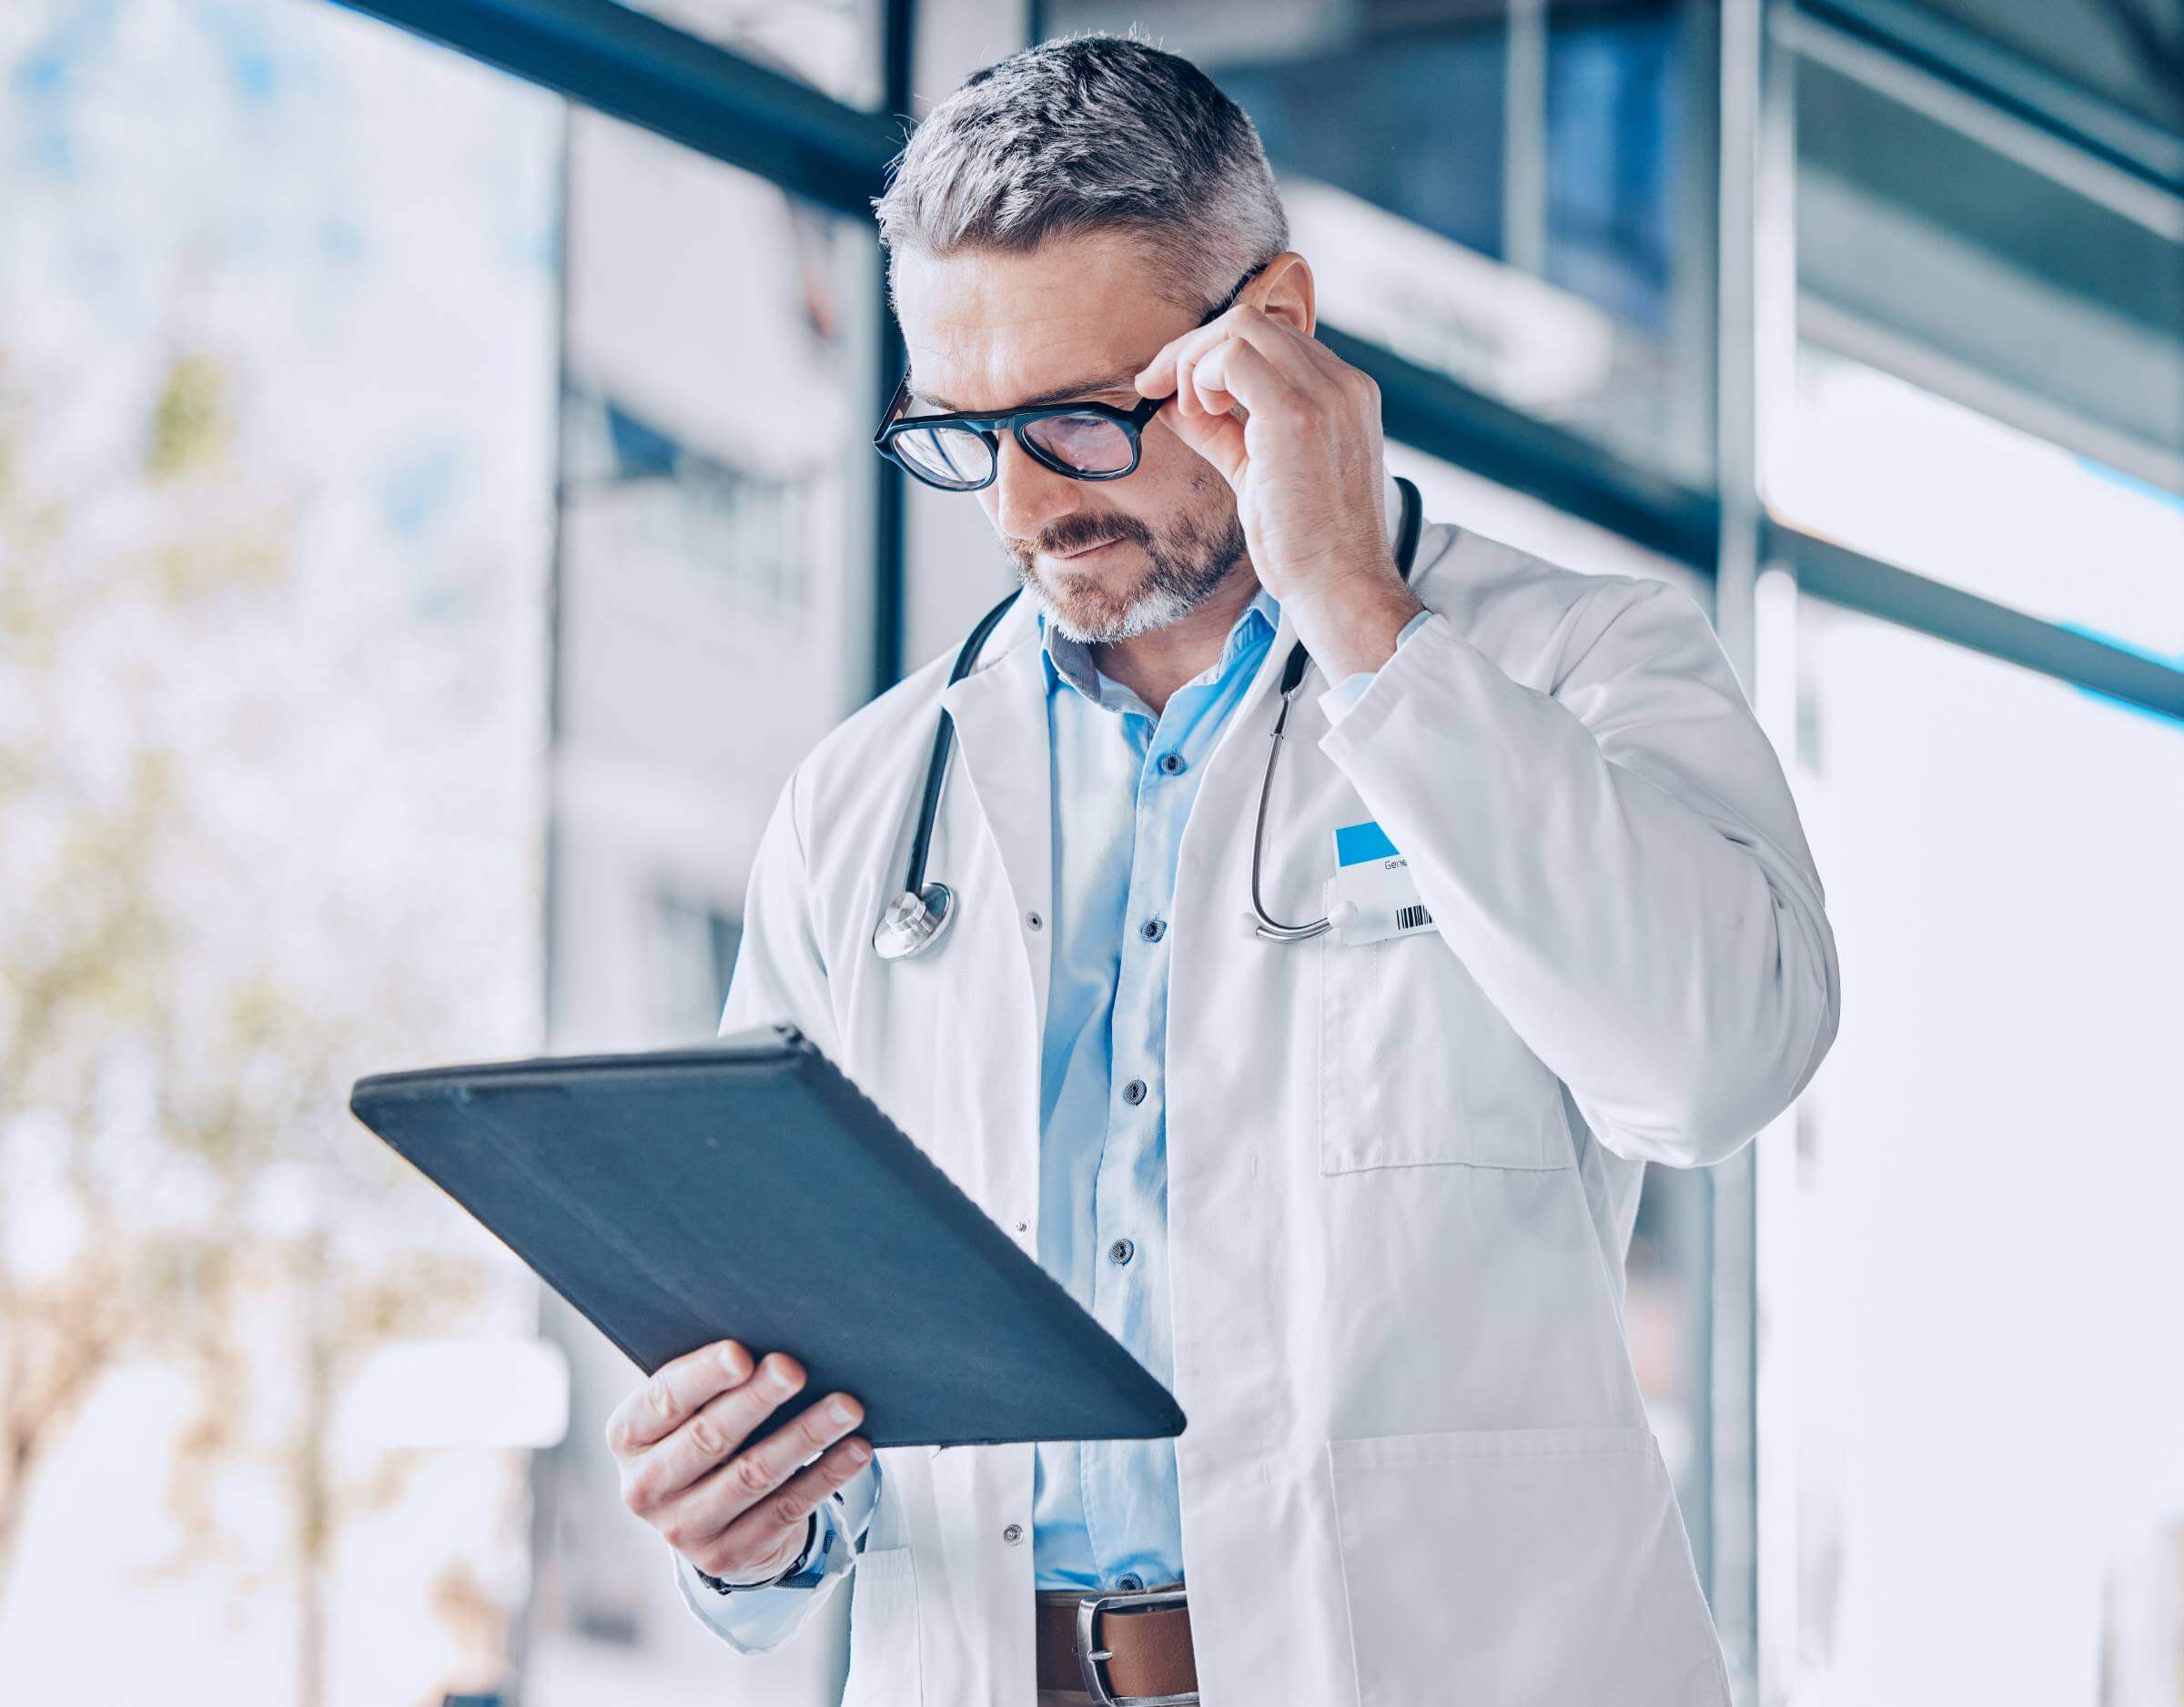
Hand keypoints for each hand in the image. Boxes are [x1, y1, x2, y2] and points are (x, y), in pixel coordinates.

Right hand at [606, 1339, 869, 1584]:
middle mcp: (645, 1487)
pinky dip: (826, 1476)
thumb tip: (775, 1340)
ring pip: (753, 1475)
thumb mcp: (690, 1407)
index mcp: (628, 1436)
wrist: (709, 1516)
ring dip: (805, 1436)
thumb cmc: (704, 1430)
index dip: (702, 1377)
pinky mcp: (728, 1556)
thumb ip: (714, 1377)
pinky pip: (785, 1510)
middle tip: (795, 1369)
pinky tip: (856, 1449)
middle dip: (756, 1400)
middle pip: (709, 1438)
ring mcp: (684, 1529)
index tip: (742, 1353)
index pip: (663, 1401)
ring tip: (846, 1406)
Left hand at [1134, 274, 1421, 673]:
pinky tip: (1199, 414)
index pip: (1271, 340)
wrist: (1341, 588)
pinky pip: (1232, 357)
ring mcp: (1326, 393)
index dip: (1212, 355)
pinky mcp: (1297, 414)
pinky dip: (1201, 376)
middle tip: (1155, 386)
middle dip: (1192, 349)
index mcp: (1345, 395)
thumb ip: (1222, 432)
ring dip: (1194, 362)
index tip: (1173, 387)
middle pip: (1252, 321)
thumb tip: (1173, 403)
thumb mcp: (1259, 474)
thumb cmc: (1306, 547)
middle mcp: (1344, 383)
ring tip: (1189, 411)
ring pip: (1240, 328)